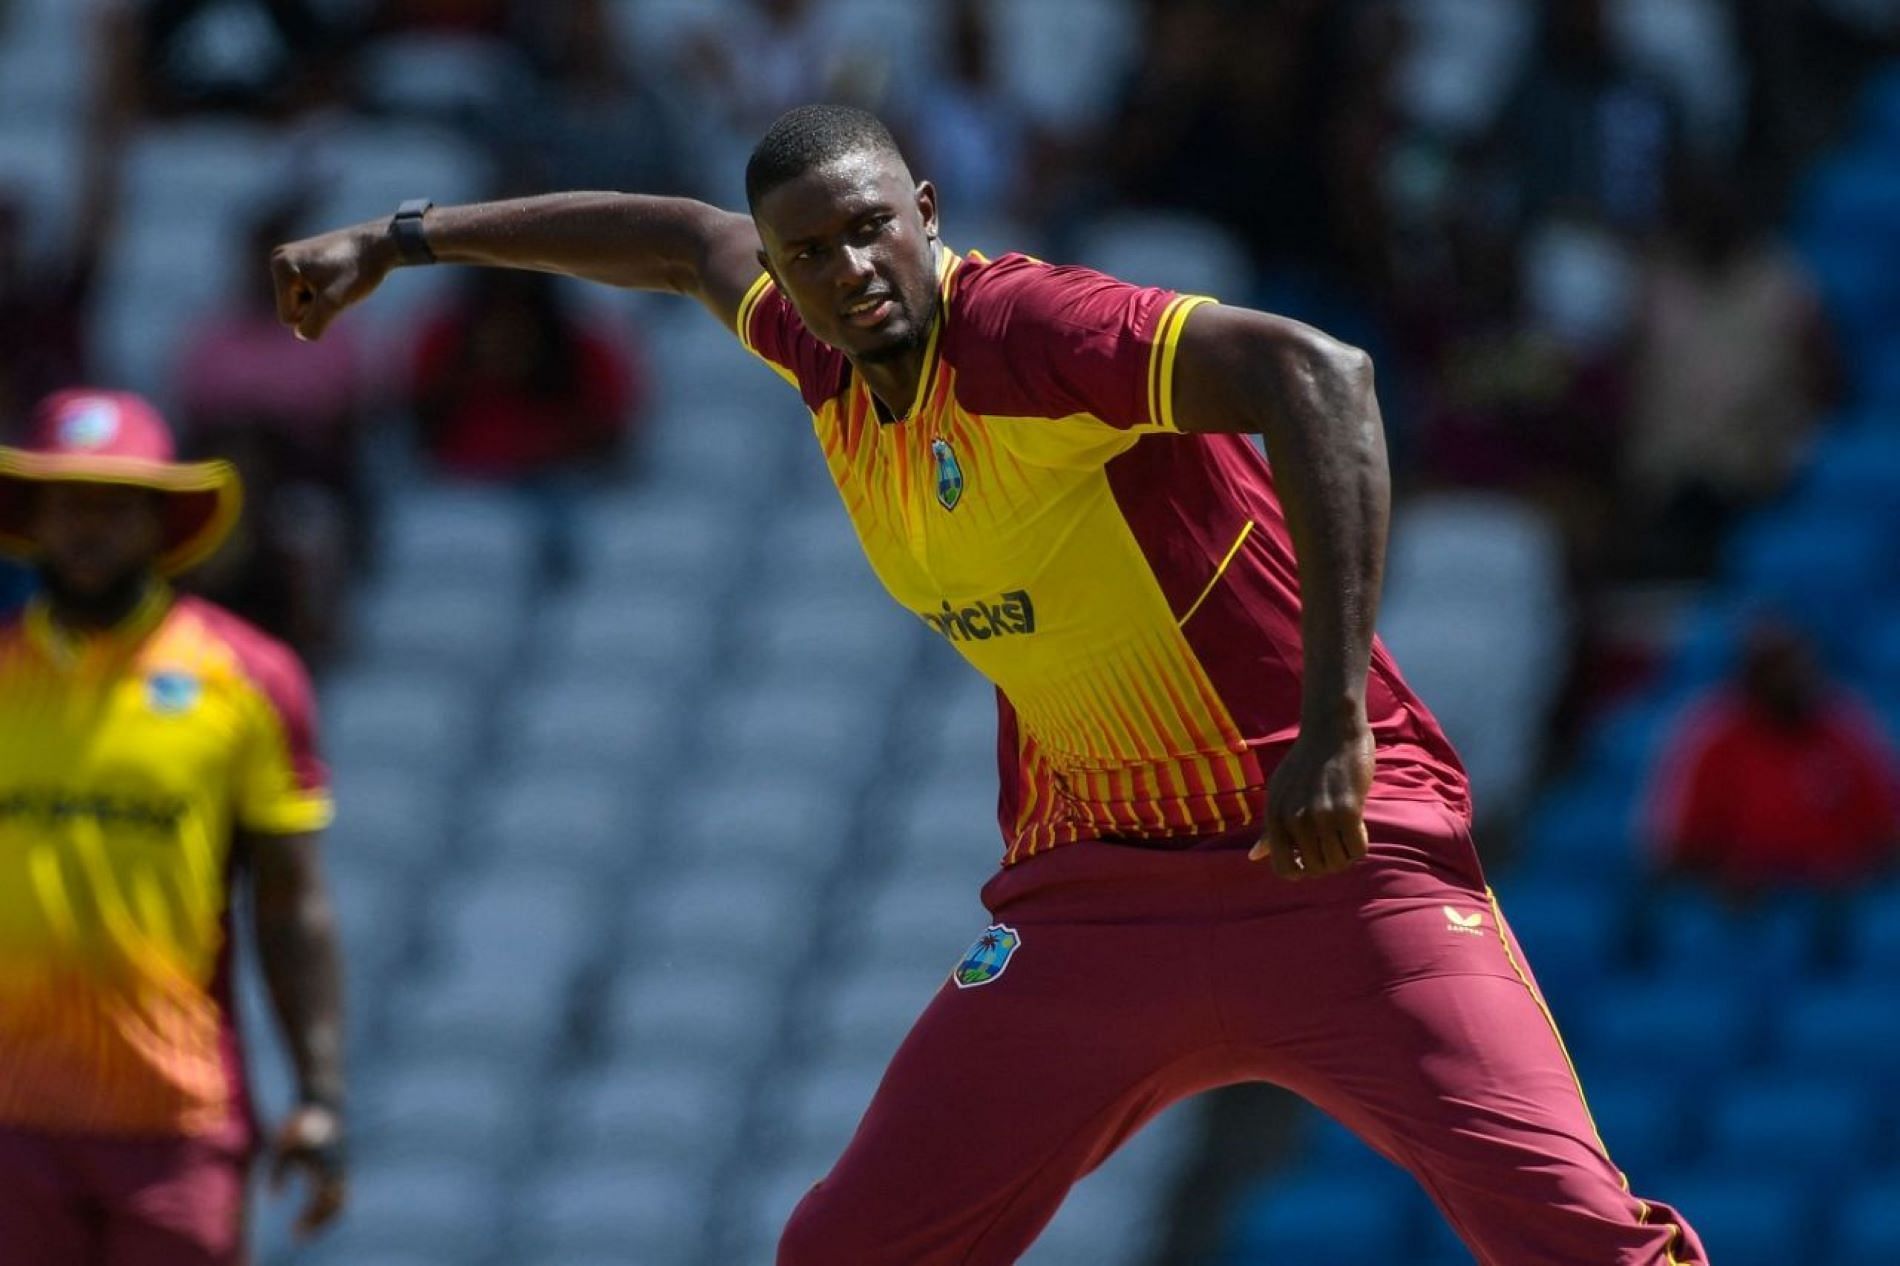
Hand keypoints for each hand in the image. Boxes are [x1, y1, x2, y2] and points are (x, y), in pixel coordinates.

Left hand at [267, 1102, 347, 1238]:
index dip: (309, 1220)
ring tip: (307, 1221)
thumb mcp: (282, 1147)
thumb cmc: (298, 1123)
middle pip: (336, 1206)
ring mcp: (342, 1164)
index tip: (295, 1232)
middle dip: (319, 1223)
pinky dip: (329, 1202)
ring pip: (341, 1199)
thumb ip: (278, 1172)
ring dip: (325, 1214)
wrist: (324, 1101)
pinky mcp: (341, 1161)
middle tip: (301, 1233)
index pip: (321, 1204)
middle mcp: (338, 1168)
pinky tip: (313, 1203)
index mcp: (325, 1167)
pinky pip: (340, 1189)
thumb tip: (274, 1198)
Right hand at [271, 222, 396, 341]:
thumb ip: (312, 325)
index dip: (314, 314)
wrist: (379, 244)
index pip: (288, 318)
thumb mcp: (334, 304)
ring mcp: (290, 258)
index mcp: (280, 267)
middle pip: (292, 309)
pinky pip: (308, 290)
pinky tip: (336, 275)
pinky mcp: (302, 259)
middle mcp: (278, 259)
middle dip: (316, 306)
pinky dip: (324, 290)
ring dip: (321, 299)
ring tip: (337, 279)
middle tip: (337, 285)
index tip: (331, 291)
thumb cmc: (357, 272)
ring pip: (300, 301)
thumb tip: (301, 334)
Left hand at [1249, 712, 1373, 879]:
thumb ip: (1270, 829)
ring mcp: (1320, 815)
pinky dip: (1360, 845)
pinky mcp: (1347, 809)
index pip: (1283, 868)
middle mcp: (1293, 819)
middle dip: (1328, 862)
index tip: (1313, 858)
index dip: (1301, 871)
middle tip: (1335, 842)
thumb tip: (1254, 857)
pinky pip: (1357, 850)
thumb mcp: (1279, 794)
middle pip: (1315, 869)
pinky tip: (1358, 827)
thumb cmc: (1307, 763)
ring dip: (1345, 854)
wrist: (1332, 730)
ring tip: (1347, 833)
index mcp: (1274, 816)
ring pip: (1337, 862)